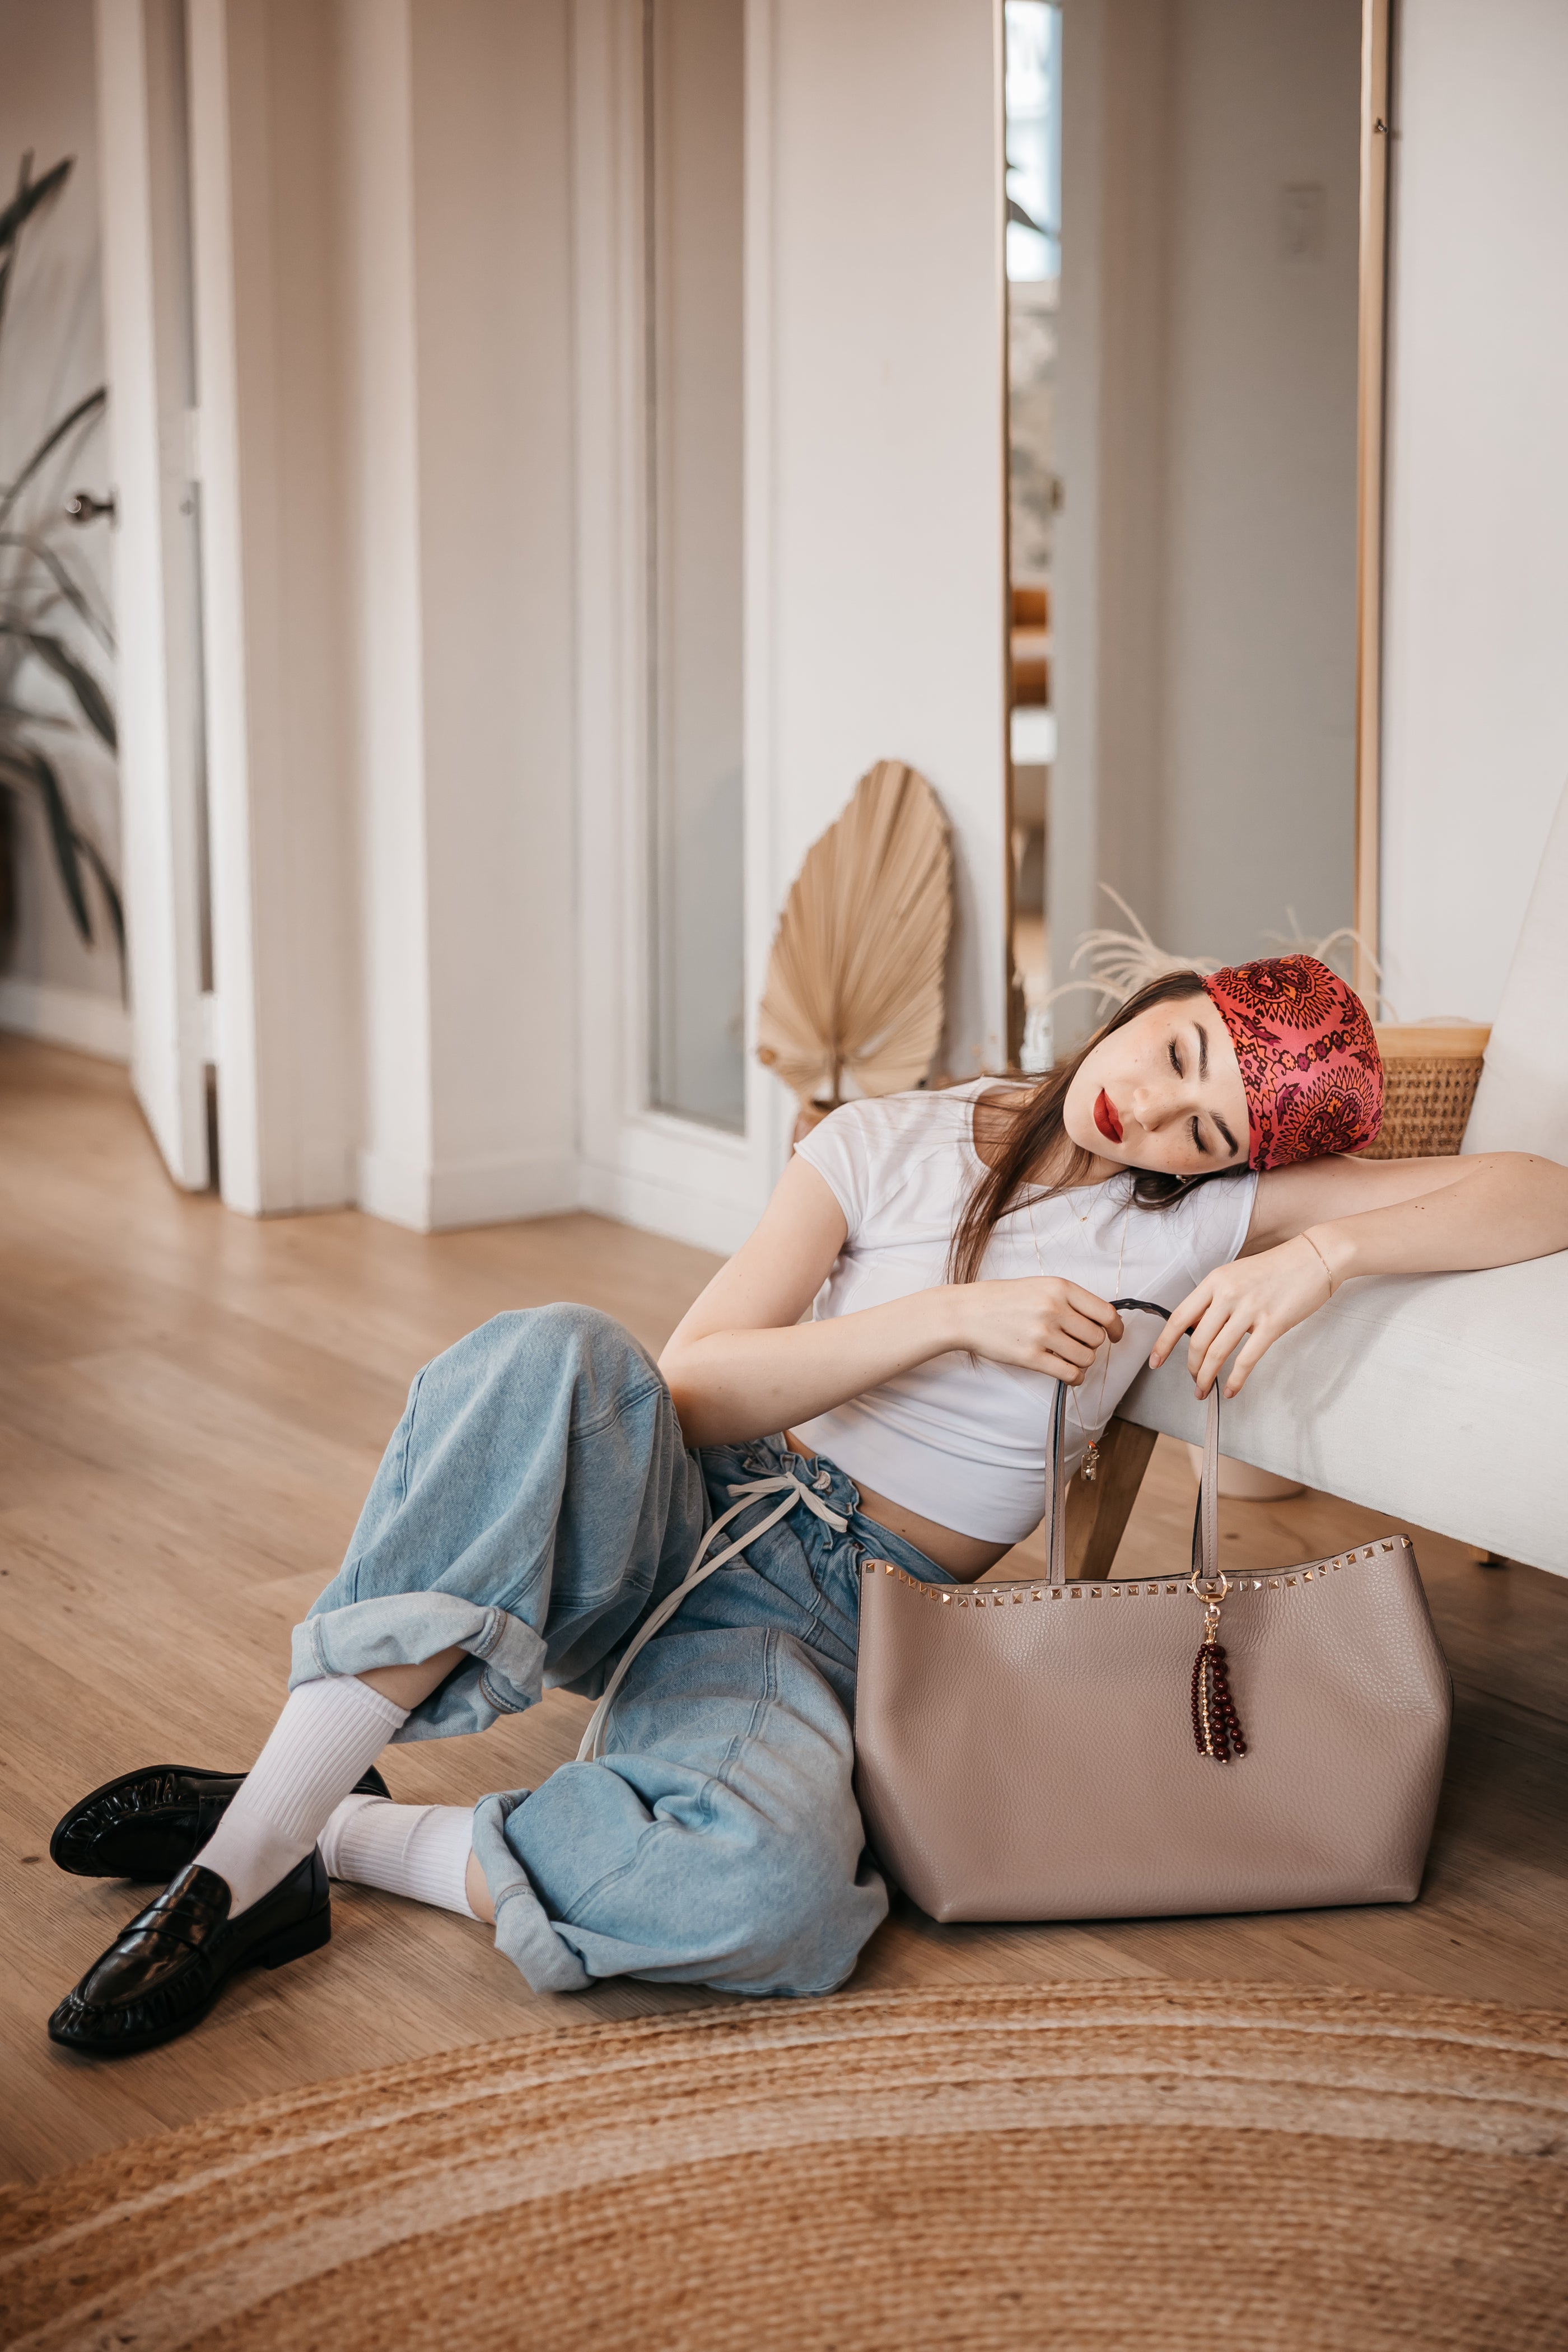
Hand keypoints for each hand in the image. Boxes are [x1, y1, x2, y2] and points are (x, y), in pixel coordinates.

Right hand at [946, 1278, 1123, 1382]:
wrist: (968, 1312)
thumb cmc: (1003, 1299)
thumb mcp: (1040, 1286)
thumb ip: (1069, 1300)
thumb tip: (1101, 1319)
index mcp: (1060, 1288)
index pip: (1105, 1312)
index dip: (1116, 1328)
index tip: (1115, 1335)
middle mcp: (1054, 1309)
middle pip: (1097, 1338)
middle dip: (1092, 1345)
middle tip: (1077, 1344)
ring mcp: (1043, 1334)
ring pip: (1086, 1357)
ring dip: (1082, 1362)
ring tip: (1068, 1358)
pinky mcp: (1031, 1357)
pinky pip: (1069, 1373)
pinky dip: (1075, 1378)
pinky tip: (1069, 1374)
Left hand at [1147, 1235, 1332, 1398]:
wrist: (1316, 1257)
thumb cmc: (1277, 1268)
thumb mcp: (1236, 1275)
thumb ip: (1216, 1300)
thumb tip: (1197, 1329)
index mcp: (1215, 1281)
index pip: (1179, 1317)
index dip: (1164, 1343)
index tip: (1155, 1361)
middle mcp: (1227, 1294)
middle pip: (1196, 1341)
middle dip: (1191, 1368)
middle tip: (1193, 1381)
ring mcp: (1250, 1309)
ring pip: (1217, 1353)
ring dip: (1207, 1377)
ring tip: (1204, 1390)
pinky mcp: (1273, 1324)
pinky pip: (1247, 1359)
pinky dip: (1235, 1379)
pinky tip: (1231, 1390)